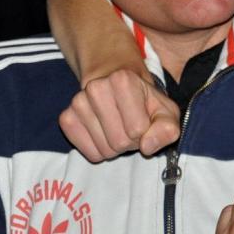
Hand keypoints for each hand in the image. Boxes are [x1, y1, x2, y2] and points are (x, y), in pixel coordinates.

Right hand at [59, 69, 179, 161]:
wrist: (117, 85)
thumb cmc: (144, 100)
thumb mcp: (165, 109)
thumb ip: (167, 127)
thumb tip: (148, 146)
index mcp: (123, 79)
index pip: (138, 130)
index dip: (145, 132)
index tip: (144, 119)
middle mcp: (96, 87)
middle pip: (119, 141)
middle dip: (131, 141)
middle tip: (132, 125)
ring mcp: (78, 102)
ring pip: (104, 150)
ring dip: (115, 146)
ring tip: (119, 127)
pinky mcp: (66, 117)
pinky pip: (88, 153)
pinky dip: (100, 150)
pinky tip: (105, 132)